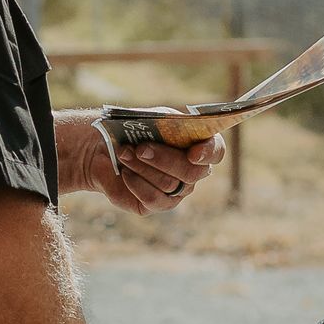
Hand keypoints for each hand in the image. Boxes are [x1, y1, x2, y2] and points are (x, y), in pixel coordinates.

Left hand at [58, 111, 223, 214]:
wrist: (107, 149)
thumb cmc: (135, 130)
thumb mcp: (151, 119)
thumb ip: (167, 123)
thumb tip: (174, 129)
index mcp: (198, 145)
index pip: (216, 151)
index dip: (208, 153)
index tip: (193, 153)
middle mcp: (192, 171)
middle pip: (192, 172)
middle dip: (165, 159)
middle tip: (141, 148)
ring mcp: (177, 191)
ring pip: (169, 184)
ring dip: (143, 167)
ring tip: (124, 153)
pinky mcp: (157, 204)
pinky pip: (153, 199)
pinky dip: (136, 183)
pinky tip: (125, 173)